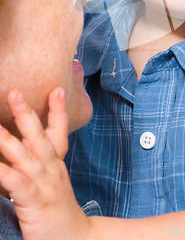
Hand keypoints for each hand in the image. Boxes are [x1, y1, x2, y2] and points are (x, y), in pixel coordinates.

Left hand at [0, 89, 90, 239]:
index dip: (58, 110)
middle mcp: (52, 169)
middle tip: (15, 91)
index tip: (56, 89)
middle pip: (39, 135)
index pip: (59, 131)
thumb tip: (17, 155)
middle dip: (26, 112)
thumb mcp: (52, 187)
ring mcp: (44, 183)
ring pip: (23, 153)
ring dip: (6, 136)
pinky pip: (15, 182)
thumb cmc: (57, 215)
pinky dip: (2, 170)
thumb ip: (39, 170)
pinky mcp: (34, 201)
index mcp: (56, 165)